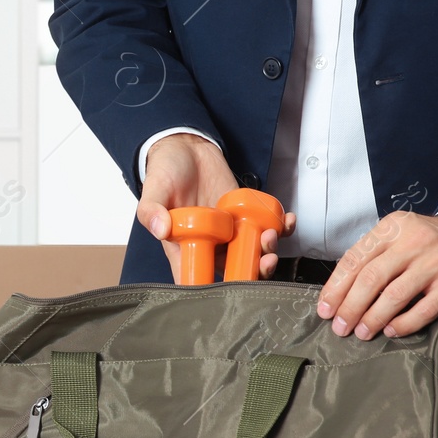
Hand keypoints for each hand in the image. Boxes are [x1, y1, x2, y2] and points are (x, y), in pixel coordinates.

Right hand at [137, 134, 295, 279]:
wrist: (186, 148)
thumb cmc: (165, 171)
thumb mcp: (153, 190)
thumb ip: (152, 211)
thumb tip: (161, 229)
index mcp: (183, 246)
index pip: (198, 278)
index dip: (216, 289)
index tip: (232, 284)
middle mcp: (209, 243)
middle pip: (234, 270)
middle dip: (254, 271)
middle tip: (263, 259)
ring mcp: (230, 229)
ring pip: (254, 252)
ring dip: (268, 250)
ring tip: (271, 235)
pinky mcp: (245, 213)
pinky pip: (266, 226)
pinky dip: (282, 227)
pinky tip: (286, 221)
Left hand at [317, 212, 437, 339]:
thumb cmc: (425, 241)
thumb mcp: (396, 234)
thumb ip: (370, 256)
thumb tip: (339, 292)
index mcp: (391, 228)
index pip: (355, 259)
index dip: (336, 288)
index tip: (325, 309)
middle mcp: (412, 243)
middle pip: (371, 279)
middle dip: (351, 307)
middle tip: (340, 327)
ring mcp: (434, 263)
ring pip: (395, 296)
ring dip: (373, 318)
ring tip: (361, 332)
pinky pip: (423, 310)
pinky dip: (404, 324)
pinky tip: (390, 331)